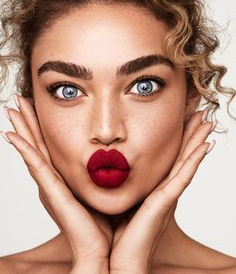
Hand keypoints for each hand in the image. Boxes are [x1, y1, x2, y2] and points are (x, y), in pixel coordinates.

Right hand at [1, 95, 111, 270]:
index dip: (43, 127)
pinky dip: (23, 150)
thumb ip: (104, 174)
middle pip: (38, 144)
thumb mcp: (106, 190)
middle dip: (28, 122)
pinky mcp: (52, 192)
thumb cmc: (107, 222)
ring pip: (33, 150)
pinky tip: (11, 135)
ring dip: (22, 129)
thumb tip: (115, 157)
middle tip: (17, 100)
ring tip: (10, 109)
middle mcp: (55, 180)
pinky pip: (35, 166)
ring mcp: (51, 186)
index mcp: (66, 178)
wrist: (105, 252)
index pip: (51, 146)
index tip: (38, 107)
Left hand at [109, 109, 215, 273]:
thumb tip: (106, 163)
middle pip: (181, 156)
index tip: (182, 119)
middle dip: (191, 134)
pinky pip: (183, 177)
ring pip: (186, 162)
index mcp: (151, 188)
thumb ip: (114, 181)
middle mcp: (162, 190)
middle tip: (201, 114)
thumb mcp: (112, 197)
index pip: (168, 158)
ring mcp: (166, 196)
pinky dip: (195, 161)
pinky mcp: (165, 203)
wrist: (111, 260)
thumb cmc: (110, 230)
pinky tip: (205, 146)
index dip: (177, 139)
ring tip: (207, 122)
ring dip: (197, 141)